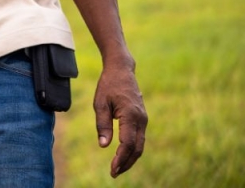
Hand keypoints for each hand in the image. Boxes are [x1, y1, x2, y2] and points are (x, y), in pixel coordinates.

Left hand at [93, 62, 147, 176]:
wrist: (121, 70)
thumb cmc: (108, 85)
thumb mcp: (100, 103)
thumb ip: (102, 124)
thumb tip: (104, 145)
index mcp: (130, 115)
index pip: (127, 143)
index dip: (120, 159)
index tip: (112, 170)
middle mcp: (141, 119)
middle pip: (136, 148)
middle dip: (126, 163)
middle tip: (114, 173)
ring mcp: (143, 119)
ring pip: (140, 145)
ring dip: (130, 158)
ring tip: (117, 168)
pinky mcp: (142, 119)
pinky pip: (139, 138)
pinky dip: (132, 149)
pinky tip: (123, 155)